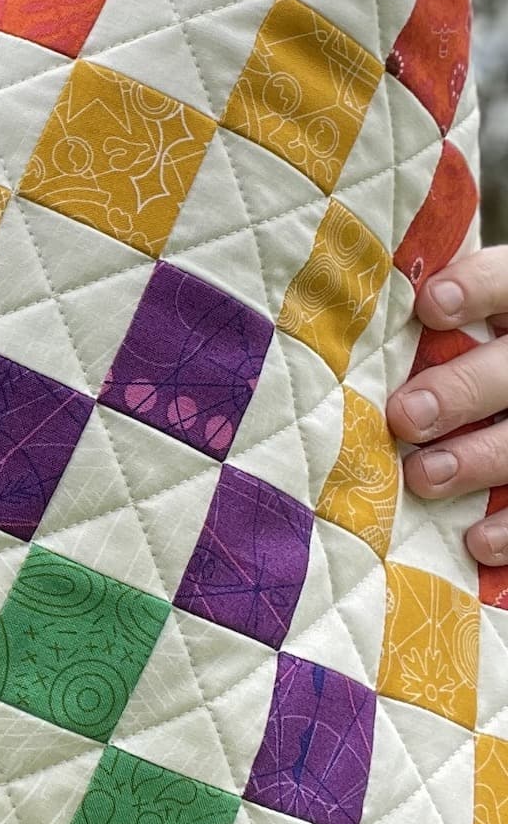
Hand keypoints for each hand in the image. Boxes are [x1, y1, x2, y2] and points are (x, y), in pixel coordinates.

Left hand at [385, 245, 507, 565]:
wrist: (492, 408)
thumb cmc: (447, 359)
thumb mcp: (442, 325)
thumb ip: (410, 314)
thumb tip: (332, 283)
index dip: (478, 288)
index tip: (428, 306)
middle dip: (463, 390)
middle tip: (405, 416)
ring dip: (480, 459)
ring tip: (423, 476)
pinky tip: (474, 539)